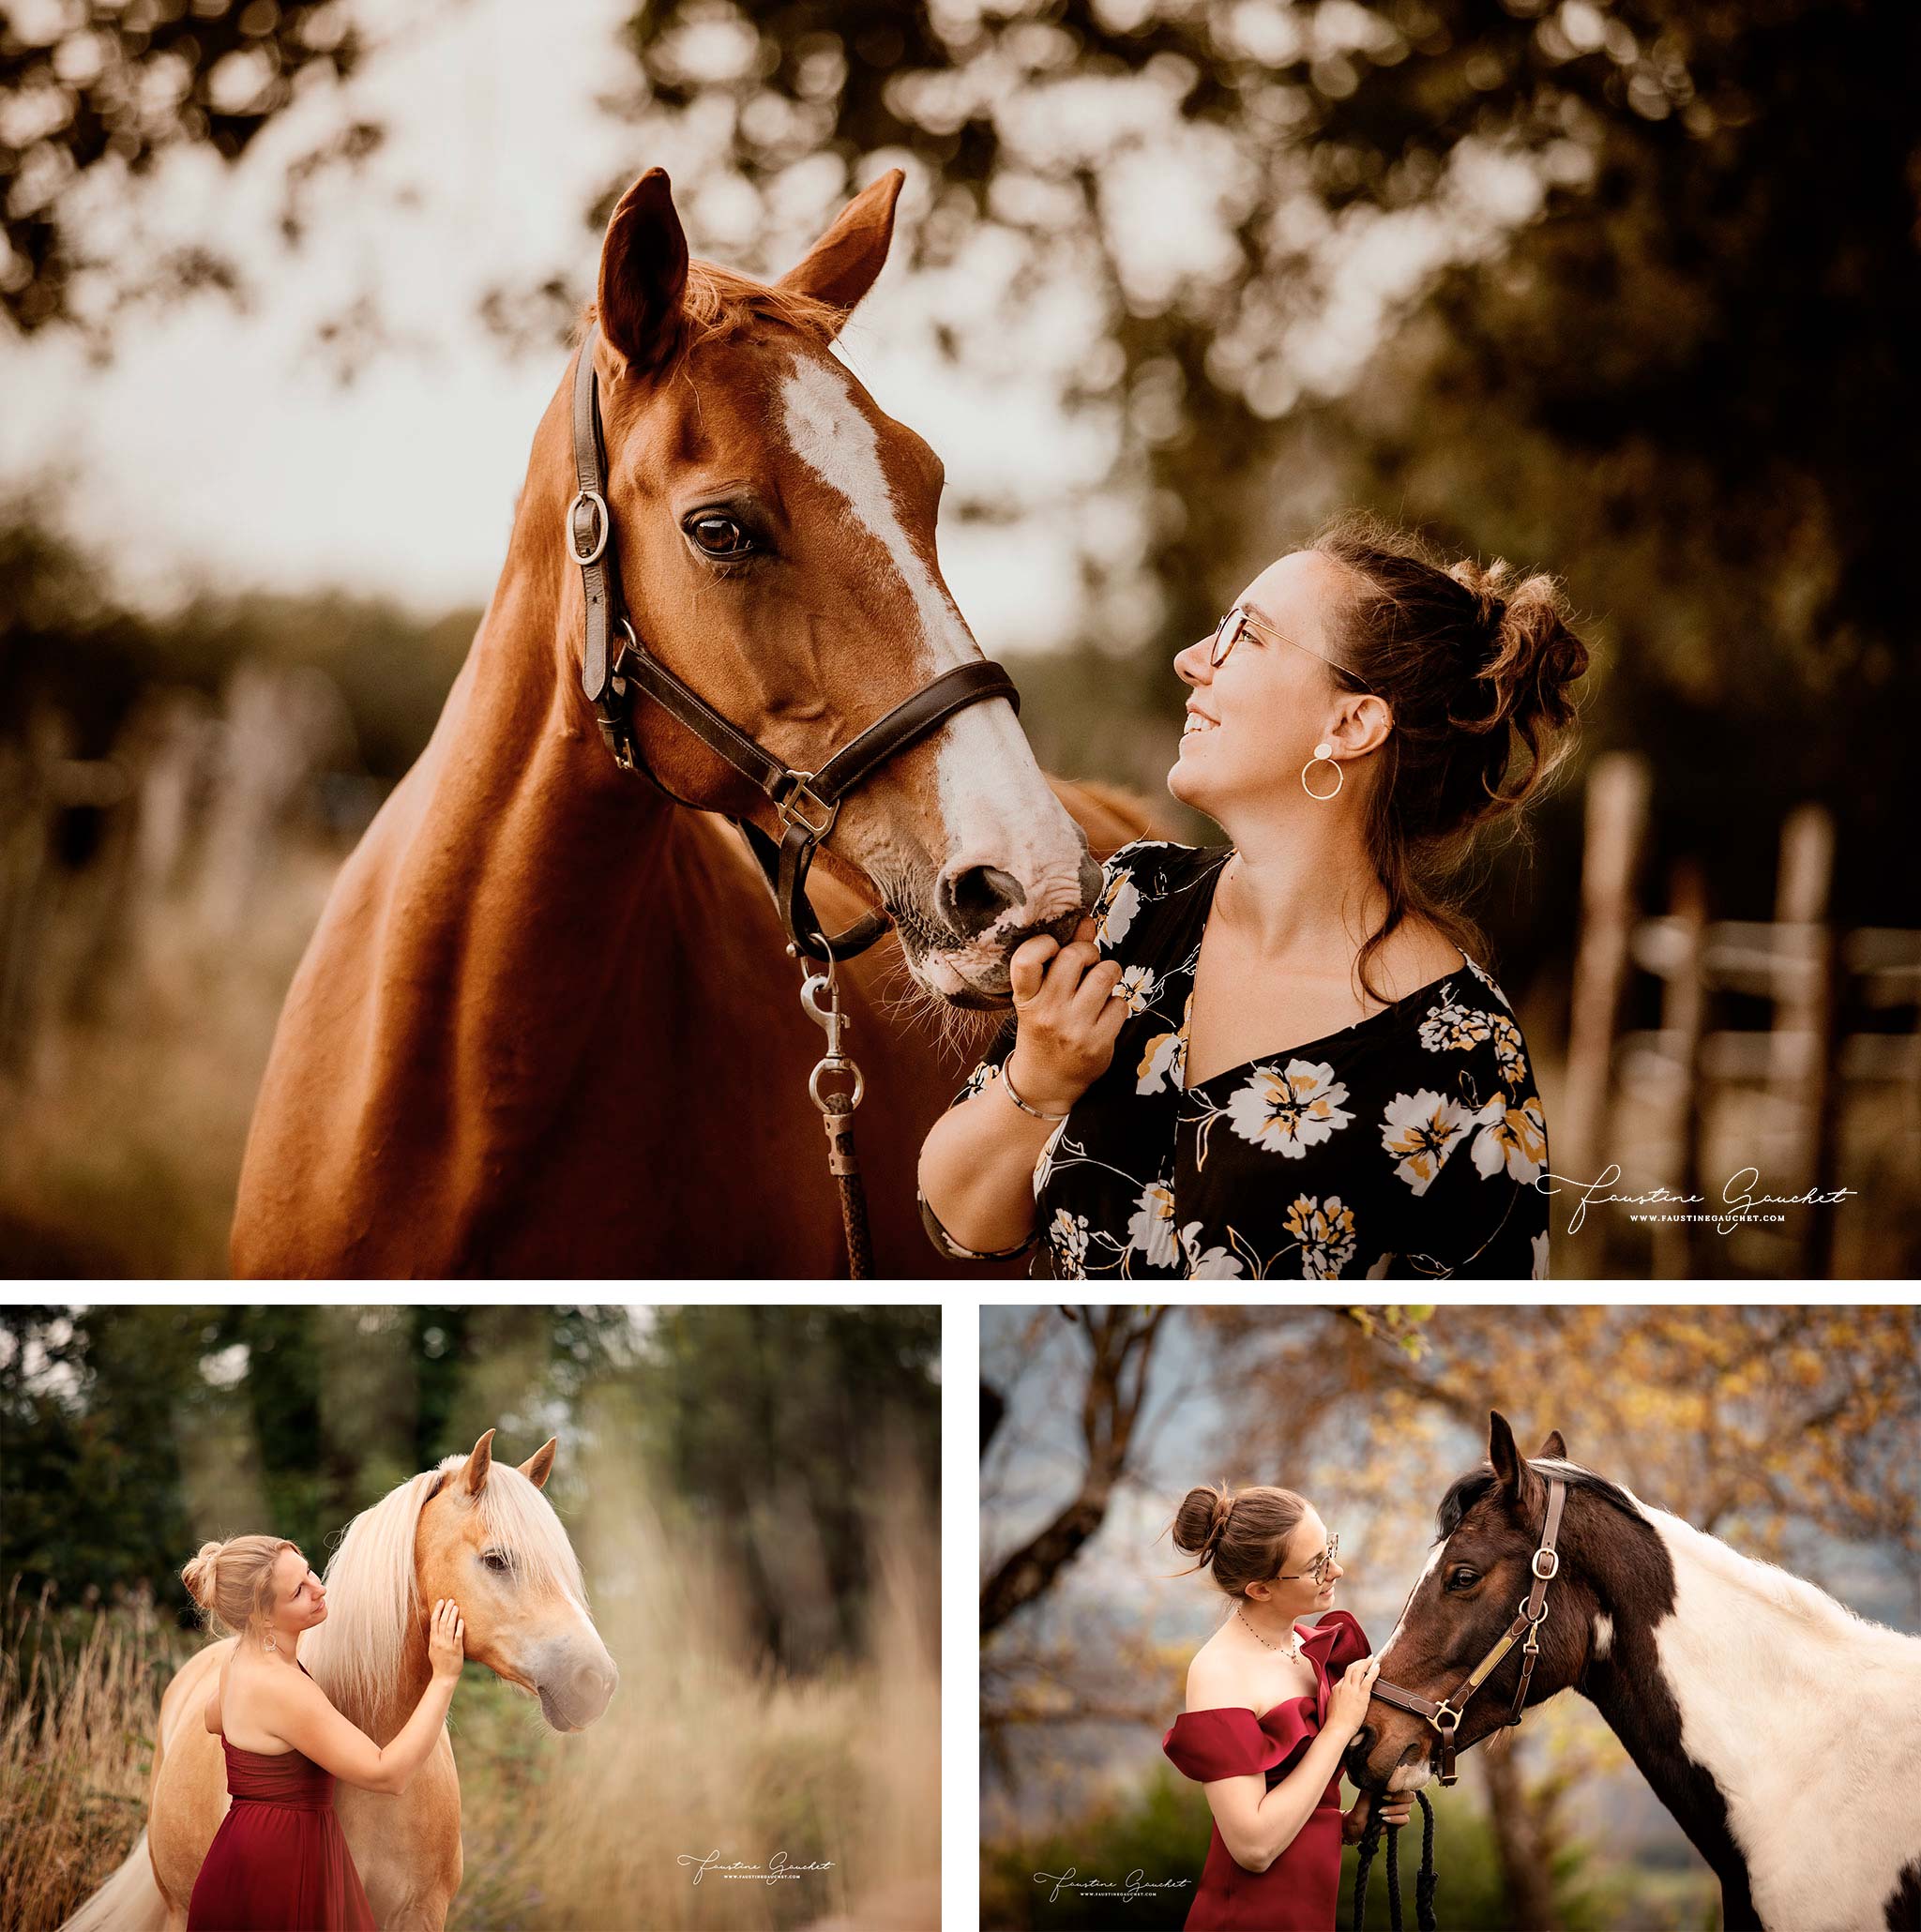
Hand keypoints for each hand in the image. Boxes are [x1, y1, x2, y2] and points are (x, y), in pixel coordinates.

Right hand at [427, 1598, 465, 1683]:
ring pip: (449, 1628)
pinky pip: (457, 1637)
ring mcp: (447, 1646)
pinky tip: (461, 1620)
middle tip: (450, 1600)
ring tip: (456, 1606)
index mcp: (433, 1641)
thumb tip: (437, 1625)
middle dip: (446, 1610)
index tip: (440, 1601)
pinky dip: (459, 1628)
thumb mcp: (433, 1649)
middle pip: (442, 1622)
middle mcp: (439, 1642)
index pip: (434, 1622)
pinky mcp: (456, 1650)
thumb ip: (435, 1638)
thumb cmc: (439, 1663)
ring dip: (452, 1616)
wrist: (444, 1677)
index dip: (437, 1611)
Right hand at [1003, 917, 1127, 1113]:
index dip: (1043, 943)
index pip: (1026, 959)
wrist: (1045, 1083)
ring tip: (1102, 983)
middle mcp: (1047, 1012)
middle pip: (1074, 956)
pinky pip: (1120, 1004)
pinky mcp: (1098, 1044)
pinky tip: (1105, 1013)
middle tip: (1087, 963)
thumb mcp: (1041, 996)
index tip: (1053, 947)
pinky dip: (1117, 1004)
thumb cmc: (1044, 1029)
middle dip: (1088, 952)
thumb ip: (1061, 959)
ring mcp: (1073, 1029)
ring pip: (1104, 974)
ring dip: (1109, 972)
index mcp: (1026, 998)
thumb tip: (1086, 921)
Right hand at [1326, 1653, 1380, 1743]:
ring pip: (1359, 1670)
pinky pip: (1368, 1679)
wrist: (1337, 1728)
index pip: (1345, 1677)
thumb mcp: (1333, 1705)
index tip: (1358, 1671)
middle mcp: (1344, 1686)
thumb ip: (1338, 1697)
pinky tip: (1377, 1666)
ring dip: (1366, 1662)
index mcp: (1336, 1688)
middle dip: (1359, 1662)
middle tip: (1365, 1659)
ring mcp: (1353, 1689)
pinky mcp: (1361, 1694)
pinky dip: (1373, 1671)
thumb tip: (1343, 1697)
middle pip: (1351, 1668)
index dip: (1352, 1673)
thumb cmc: (1335, 1722)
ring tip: (1371, 1659)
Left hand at [1342, 1789, 1412, 1842]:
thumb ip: (1379, 1783)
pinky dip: (1395, 1818)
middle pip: (1410, 1796)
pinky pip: (1405, 1819)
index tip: (1385, 1789)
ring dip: (1393, 1809)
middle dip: (1398, 1797)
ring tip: (1380, 1811)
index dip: (1398, 1786)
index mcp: (1393, 1788)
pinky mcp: (1400, 1821)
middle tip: (1383, 1798)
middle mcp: (1399, 1798)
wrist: (1359, 1821)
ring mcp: (1400, 1810)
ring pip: (1407, 1808)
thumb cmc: (1363, 1804)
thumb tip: (1385, 1776)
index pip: (1405, 1784)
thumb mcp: (1369, 1790)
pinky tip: (1384, 1819)